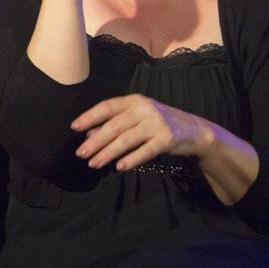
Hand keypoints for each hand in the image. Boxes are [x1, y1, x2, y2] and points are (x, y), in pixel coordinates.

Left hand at [71, 94, 214, 170]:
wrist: (194, 130)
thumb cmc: (157, 123)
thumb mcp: (136, 119)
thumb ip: (114, 124)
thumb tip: (88, 135)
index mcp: (134, 101)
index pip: (107, 107)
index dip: (90, 116)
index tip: (74, 127)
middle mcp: (144, 109)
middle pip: (114, 126)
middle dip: (95, 141)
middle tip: (80, 153)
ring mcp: (156, 123)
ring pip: (126, 139)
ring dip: (108, 153)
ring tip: (93, 163)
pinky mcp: (167, 138)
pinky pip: (145, 151)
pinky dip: (132, 159)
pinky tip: (119, 167)